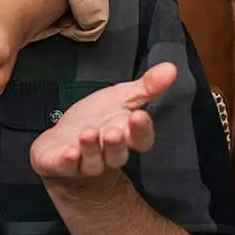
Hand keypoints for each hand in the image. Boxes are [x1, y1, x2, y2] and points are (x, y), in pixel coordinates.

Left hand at [30, 63, 177, 181]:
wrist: (62, 140)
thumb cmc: (95, 118)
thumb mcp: (120, 97)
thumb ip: (146, 86)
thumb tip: (172, 68)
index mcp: (126, 136)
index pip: (141, 139)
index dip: (141, 130)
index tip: (139, 116)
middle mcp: (108, 153)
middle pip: (118, 154)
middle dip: (116, 144)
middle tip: (114, 132)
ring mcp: (85, 161)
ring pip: (94, 161)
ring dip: (91, 148)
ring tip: (88, 133)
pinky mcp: (62, 165)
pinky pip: (67, 167)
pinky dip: (68, 161)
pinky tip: (69, 153)